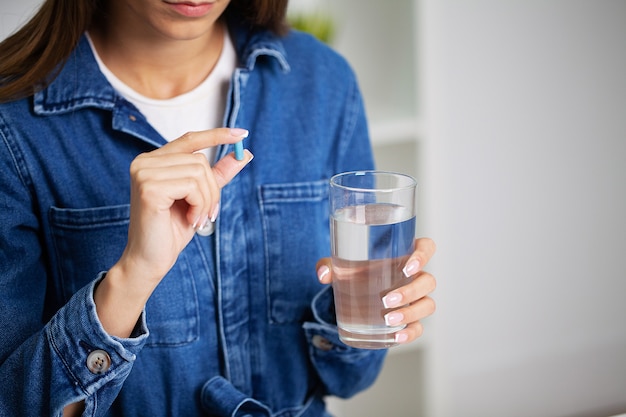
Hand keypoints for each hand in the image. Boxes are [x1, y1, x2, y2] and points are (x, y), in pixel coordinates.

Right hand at [96, 128, 251, 336]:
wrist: (150, 260)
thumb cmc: (172, 230)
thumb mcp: (200, 198)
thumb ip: (218, 174)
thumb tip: (244, 153)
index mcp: (154, 161)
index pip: (189, 139)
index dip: (217, 135)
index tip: (243, 133)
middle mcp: (144, 161)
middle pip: (200, 160)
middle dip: (212, 190)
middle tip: (207, 214)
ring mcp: (144, 172)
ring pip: (199, 172)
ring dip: (207, 200)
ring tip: (197, 218)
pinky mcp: (149, 187)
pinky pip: (192, 186)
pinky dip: (199, 205)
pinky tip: (189, 219)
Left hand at [316, 238, 436, 344]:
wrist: (353, 294)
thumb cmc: (354, 272)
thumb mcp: (340, 266)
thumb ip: (329, 265)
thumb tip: (323, 274)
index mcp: (404, 255)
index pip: (426, 248)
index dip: (423, 255)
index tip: (409, 267)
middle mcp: (415, 276)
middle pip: (428, 281)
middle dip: (411, 291)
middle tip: (387, 299)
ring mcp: (415, 299)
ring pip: (427, 305)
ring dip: (411, 313)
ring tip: (388, 319)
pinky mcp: (410, 319)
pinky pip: (419, 327)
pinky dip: (410, 333)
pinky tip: (396, 337)